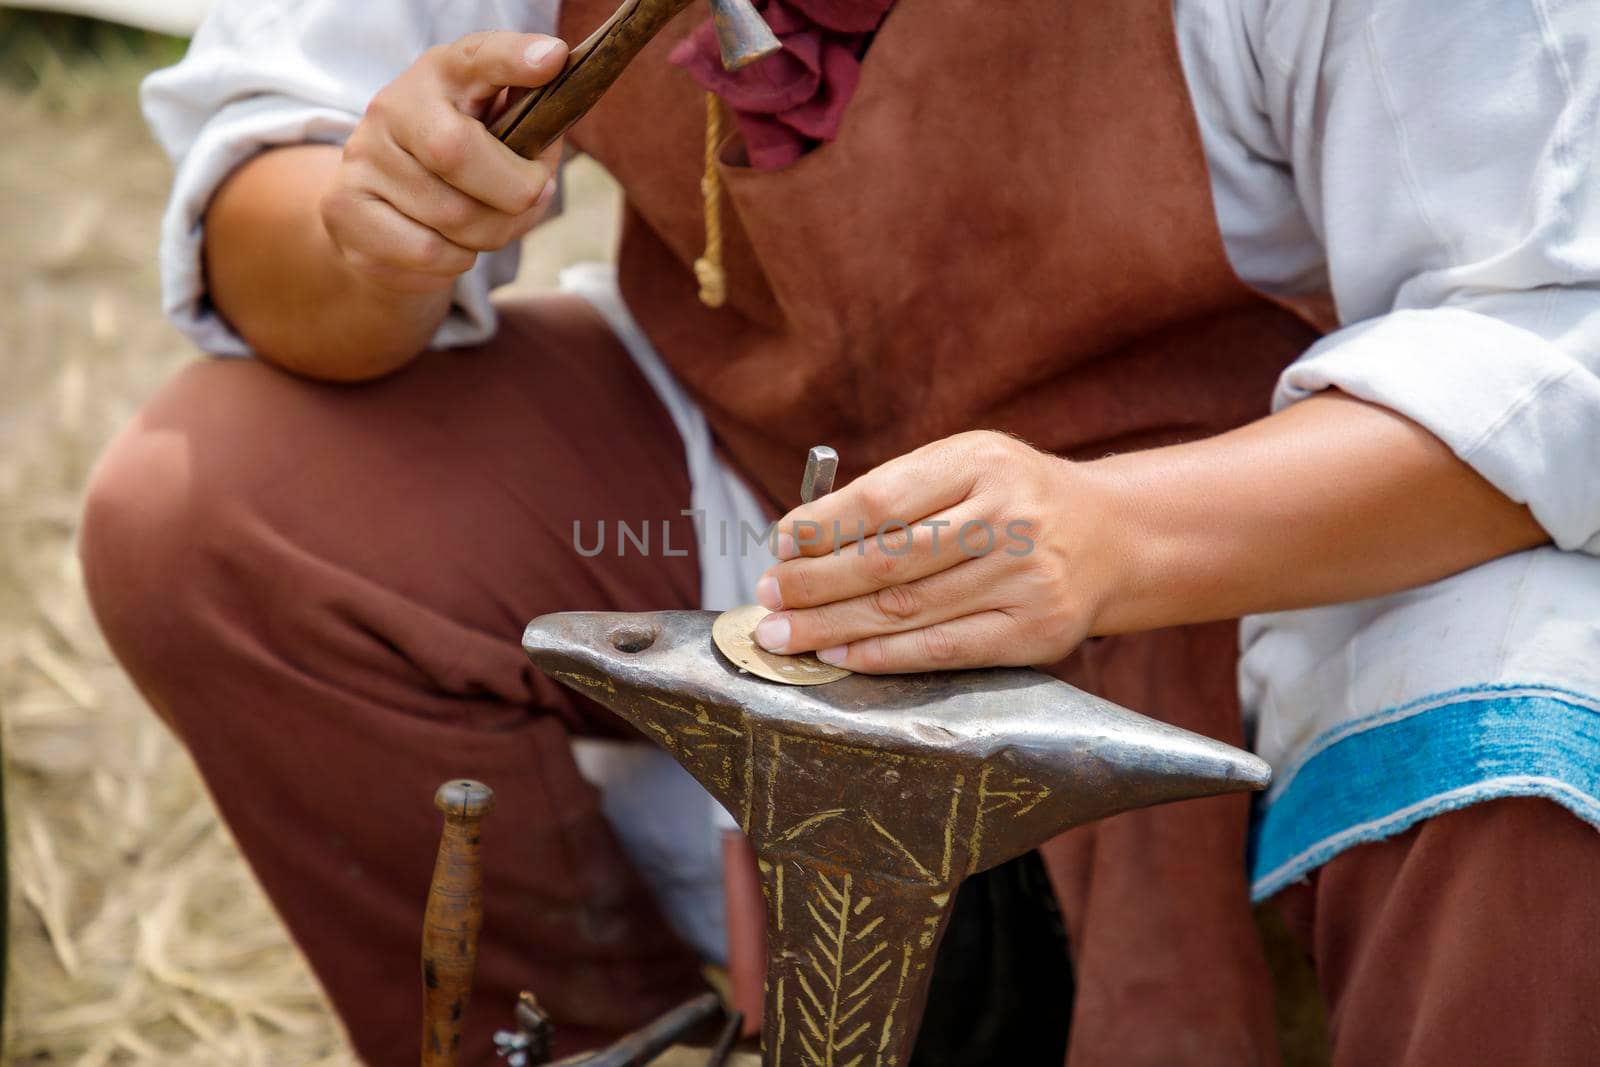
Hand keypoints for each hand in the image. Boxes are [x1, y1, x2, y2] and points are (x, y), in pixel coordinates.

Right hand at [320, 31, 568, 294]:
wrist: (381, 217)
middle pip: (456, 151)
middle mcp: (393, 105)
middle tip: (532, 197)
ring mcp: (363, 156)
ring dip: (492, 233)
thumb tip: (540, 171)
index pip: (477, 57)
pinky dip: (457, 258)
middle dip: (514, 190)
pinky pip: (428, 250)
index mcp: (443, 75)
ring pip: (452, 214)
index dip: (513, 58)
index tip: (552, 60)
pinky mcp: (346, 207)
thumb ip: (531, 137)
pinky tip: (452, 244)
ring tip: (489, 225)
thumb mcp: (501, 139)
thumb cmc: (463, 174)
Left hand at [751, 431, 1121, 672]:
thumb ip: (898, 491)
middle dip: (815, 584)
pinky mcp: (1036, 631)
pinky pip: (945, 649)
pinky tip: (841, 655)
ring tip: (787, 635)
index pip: (882, 500)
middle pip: (888, 561)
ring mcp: (1026, 578)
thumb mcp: (967, 465)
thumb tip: (803, 536)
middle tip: (768, 600)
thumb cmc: (1014, 498)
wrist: (1113, 536)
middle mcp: (1008, 518)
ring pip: (908, 610)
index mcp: (981, 463)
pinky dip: (884, 656)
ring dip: (834, 626)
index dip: (822, 527)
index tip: (779, 545)